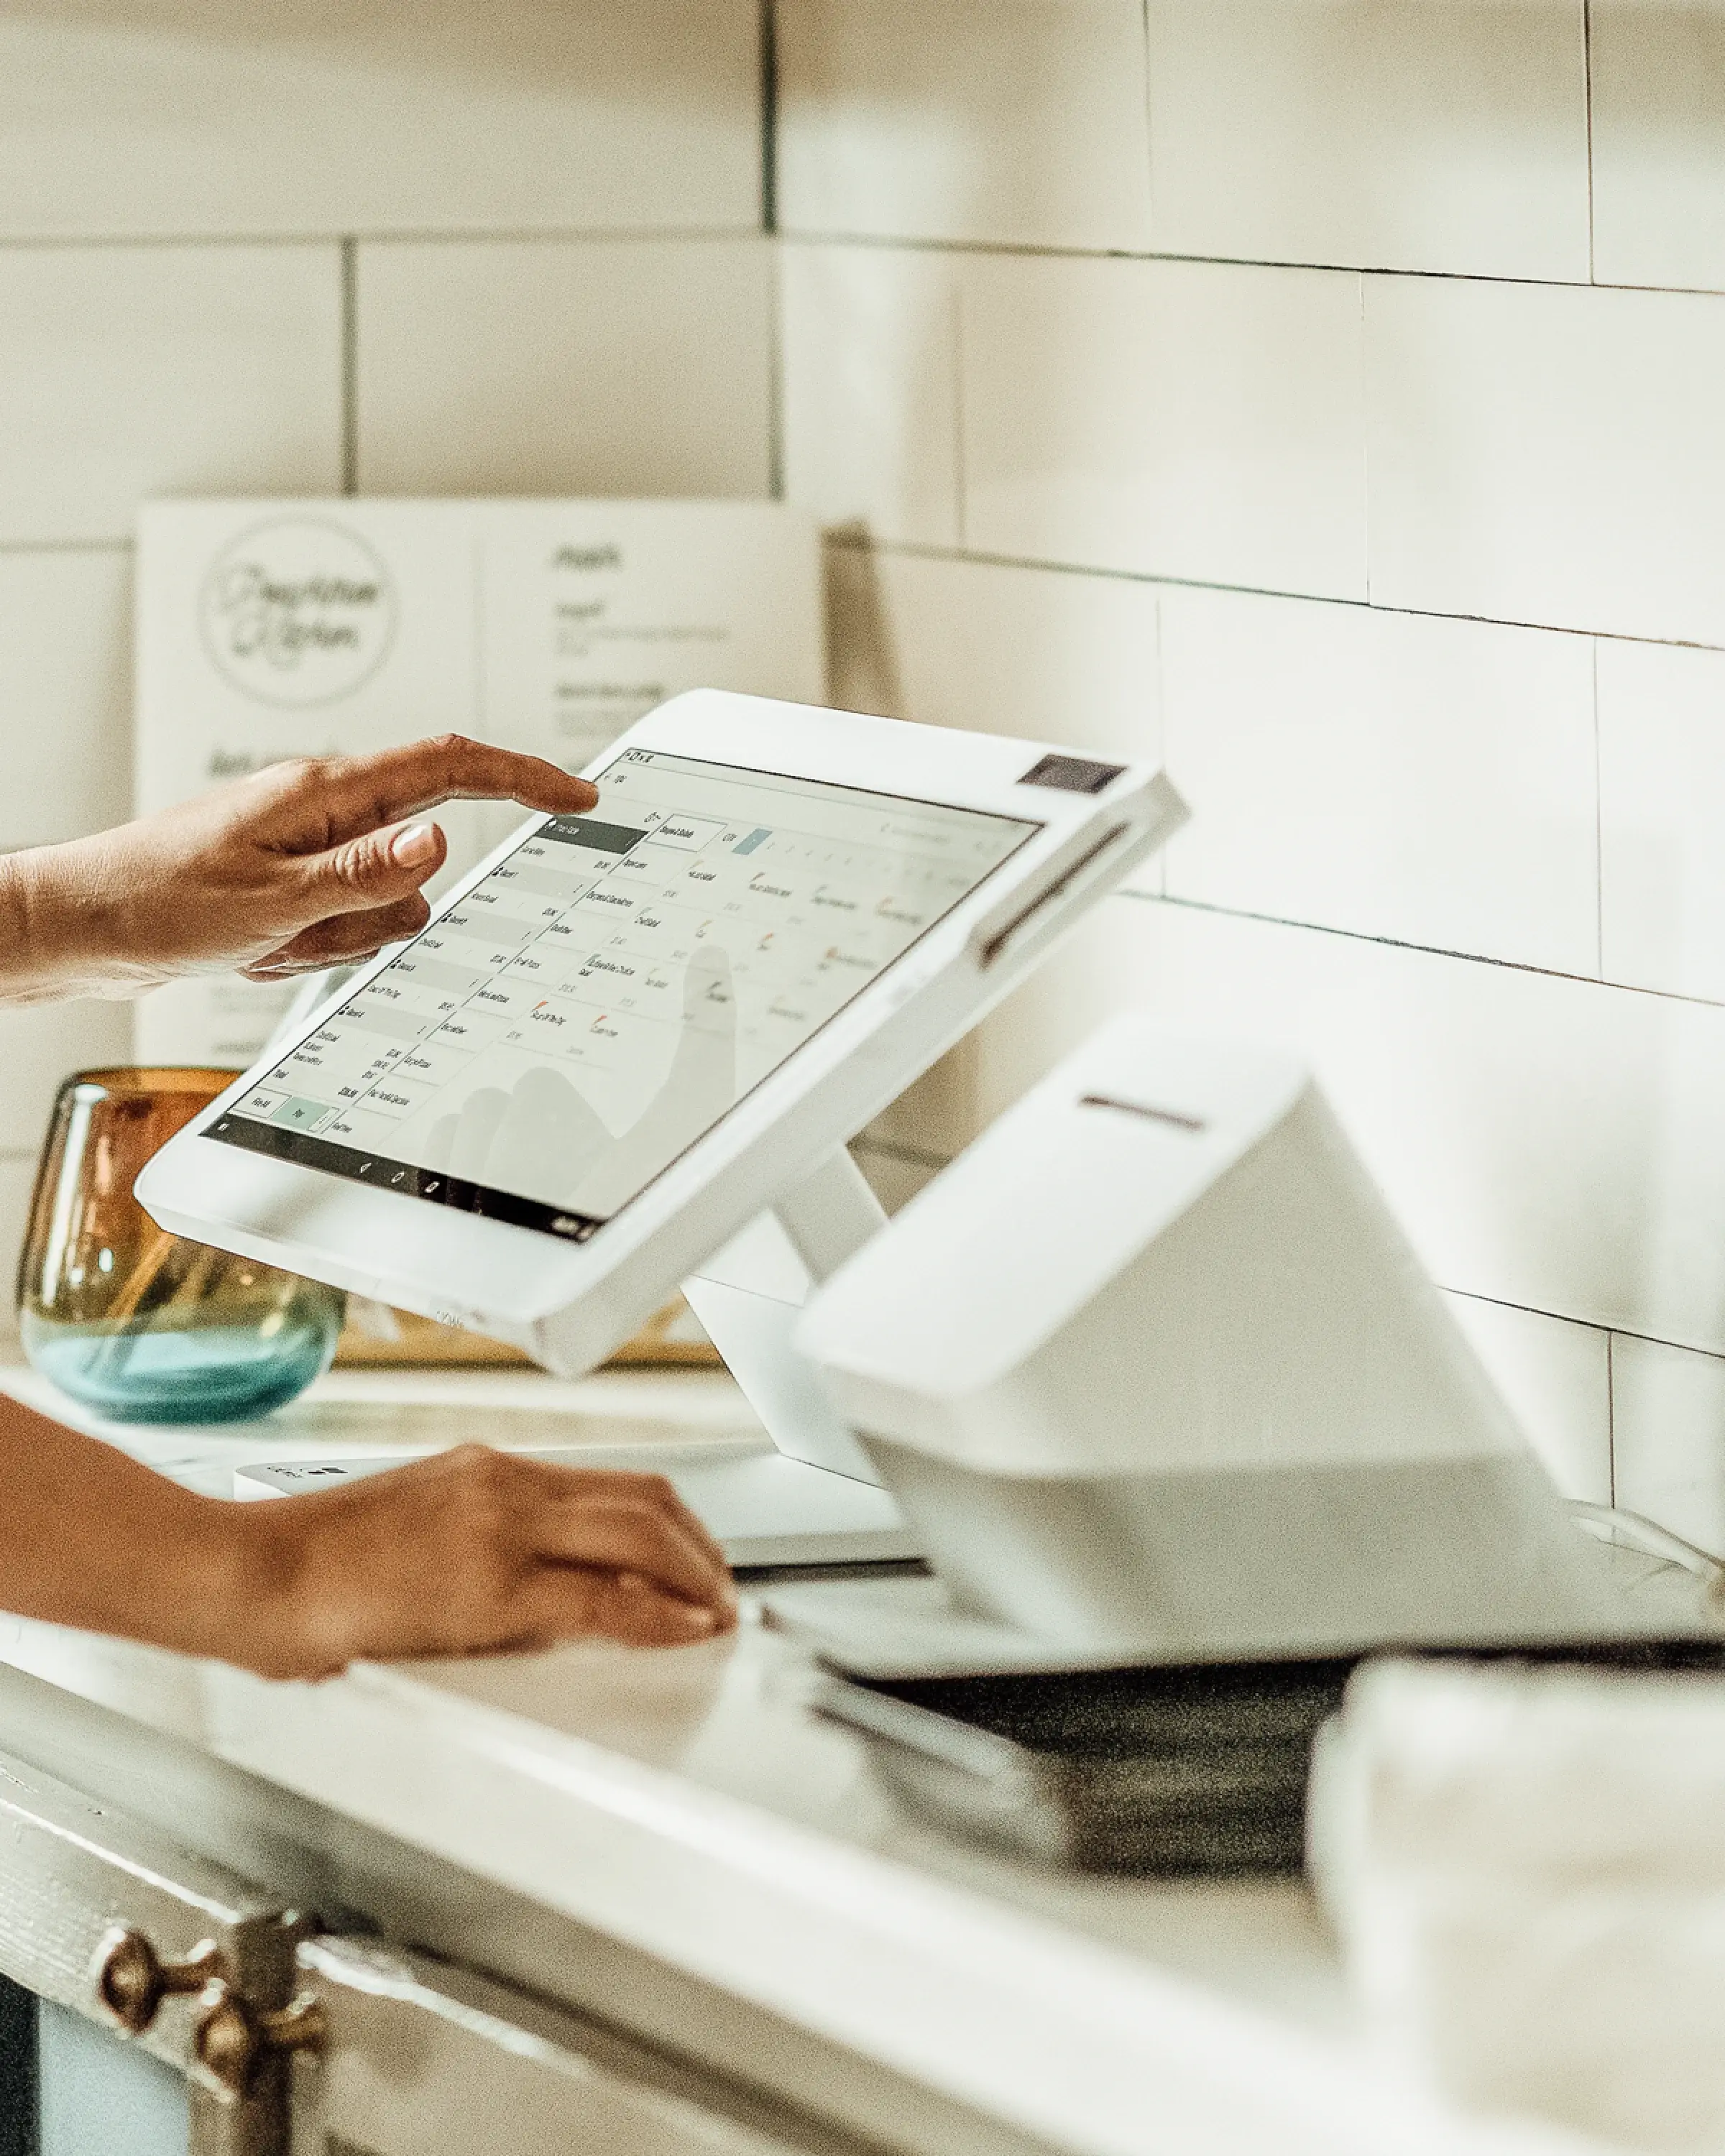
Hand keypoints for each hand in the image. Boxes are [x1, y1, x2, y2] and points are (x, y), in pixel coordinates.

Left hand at [0, 736, 597, 1000]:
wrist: (85, 927)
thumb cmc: (157, 902)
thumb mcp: (273, 900)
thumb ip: (366, 874)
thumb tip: (443, 839)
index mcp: (326, 794)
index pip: (451, 768)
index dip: (526, 777)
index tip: (579, 793)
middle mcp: (325, 812)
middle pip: (416, 855)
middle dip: (388, 907)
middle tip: (326, 935)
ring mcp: (310, 849)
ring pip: (385, 903)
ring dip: (342, 938)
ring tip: (271, 943)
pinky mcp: (294, 884)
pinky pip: (346, 925)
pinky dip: (317, 949)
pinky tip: (261, 949)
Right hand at [0, 1394, 738, 1677]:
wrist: (250, 1573)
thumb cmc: (313, 1564)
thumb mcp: (416, 1531)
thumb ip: (482, 1547)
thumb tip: (537, 1591)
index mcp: (488, 1470)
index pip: (614, 1482)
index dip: (673, 1523)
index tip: (697, 1556)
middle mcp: (504, 1484)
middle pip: (647, 1500)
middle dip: (703, 1549)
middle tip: (724, 1591)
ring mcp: (499, 1528)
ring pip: (640, 1534)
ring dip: (695, 1576)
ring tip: (715, 1614)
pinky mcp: (487, 1583)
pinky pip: (601, 1597)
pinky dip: (657, 1614)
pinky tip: (681, 1631)